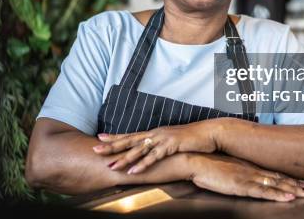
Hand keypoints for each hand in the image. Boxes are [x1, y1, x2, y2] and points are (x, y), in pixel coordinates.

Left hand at [93, 120, 217, 173]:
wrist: (208, 134)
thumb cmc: (191, 139)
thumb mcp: (171, 141)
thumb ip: (160, 145)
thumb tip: (150, 150)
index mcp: (154, 132)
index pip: (131, 134)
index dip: (115, 137)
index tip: (99, 137)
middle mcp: (155, 133)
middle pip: (130, 140)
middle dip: (112, 146)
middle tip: (95, 149)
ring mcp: (162, 139)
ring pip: (139, 149)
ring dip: (124, 158)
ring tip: (111, 166)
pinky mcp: (171, 146)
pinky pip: (154, 157)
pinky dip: (143, 164)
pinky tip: (133, 171)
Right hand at [188, 153, 303, 201]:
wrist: (196, 161)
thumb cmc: (208, 165)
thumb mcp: (228, 167)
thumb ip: (239, 171)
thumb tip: (245, 176)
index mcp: (250, 166)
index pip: (274, 173)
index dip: (290, 178)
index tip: (303, 182)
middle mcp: (253, 170)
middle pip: (280, 179)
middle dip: (298, 184)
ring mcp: (249, 177)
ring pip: (276, 185)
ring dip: (293, 189)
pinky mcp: (242, 185)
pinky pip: (263, 192)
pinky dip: (277, 194)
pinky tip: (288, 197)